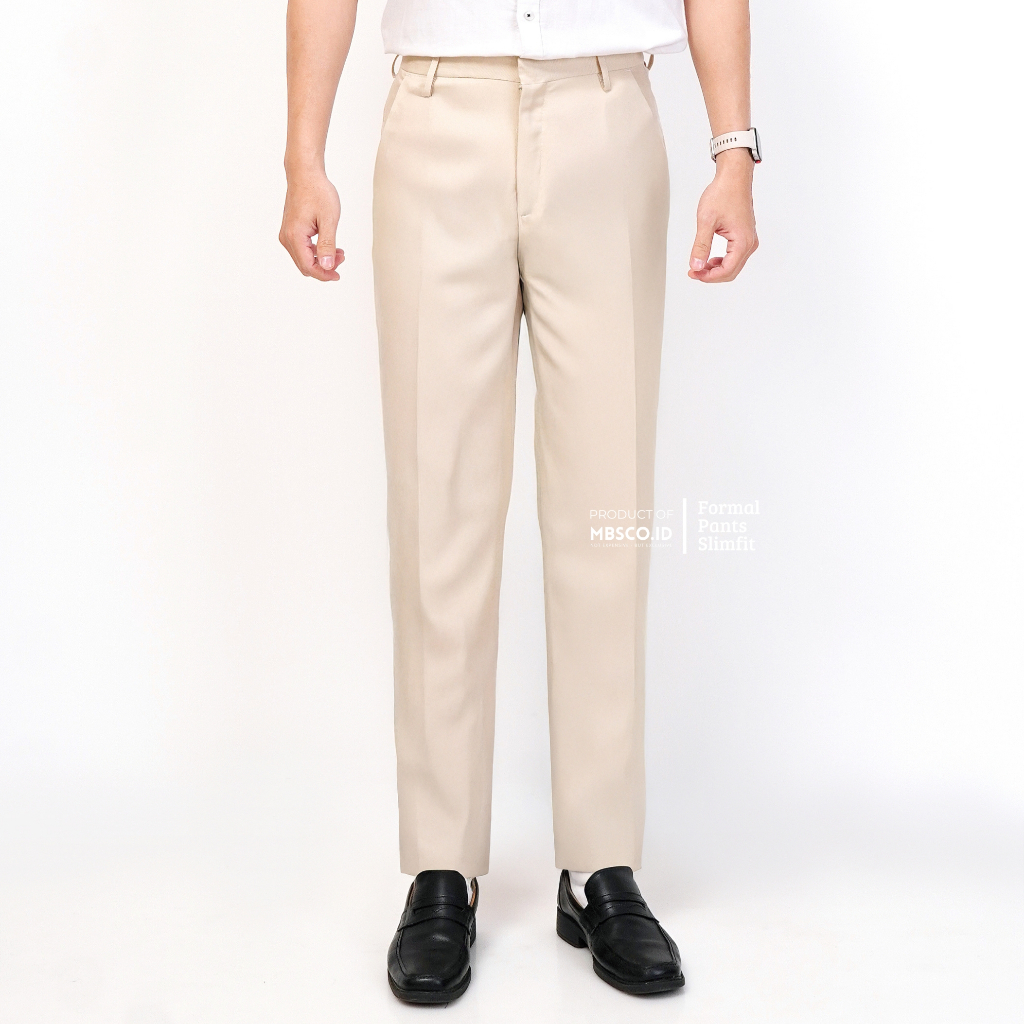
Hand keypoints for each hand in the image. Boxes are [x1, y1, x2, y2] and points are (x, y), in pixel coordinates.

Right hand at [279, 168, 344, 280]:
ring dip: (321, 260)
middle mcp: (287, 237)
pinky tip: (328, 245)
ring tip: (338, 251)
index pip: (309, 267)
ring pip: (303, 259)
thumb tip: (328, 266)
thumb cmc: (317, 191)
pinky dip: (315, 252)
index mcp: (295, 236)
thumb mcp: (328, 220)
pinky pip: (302, 250)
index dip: (324, 274)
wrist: (305, 174)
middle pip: (305, 266)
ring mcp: (287, 234)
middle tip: (341, 257)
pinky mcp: (290, 230)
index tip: (338, 274)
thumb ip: (327, 245)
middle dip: (324, 267)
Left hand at [688, 149, 757, 282]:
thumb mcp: (706, 221)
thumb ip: (701, 246)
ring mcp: (749, 240)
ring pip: (733, 266)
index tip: (693, 273)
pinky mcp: (745, 236)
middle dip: (711, 275)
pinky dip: (721, 261)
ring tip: (699, 265)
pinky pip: (735, 257)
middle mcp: (749, 243)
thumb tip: (696, 266)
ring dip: (716, 269)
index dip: (708, 277)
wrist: (734, 177)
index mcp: (742, 241)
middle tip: (693, 271)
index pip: (727, 271)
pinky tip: (709, 258)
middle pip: (731, 272)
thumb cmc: (723, 193)